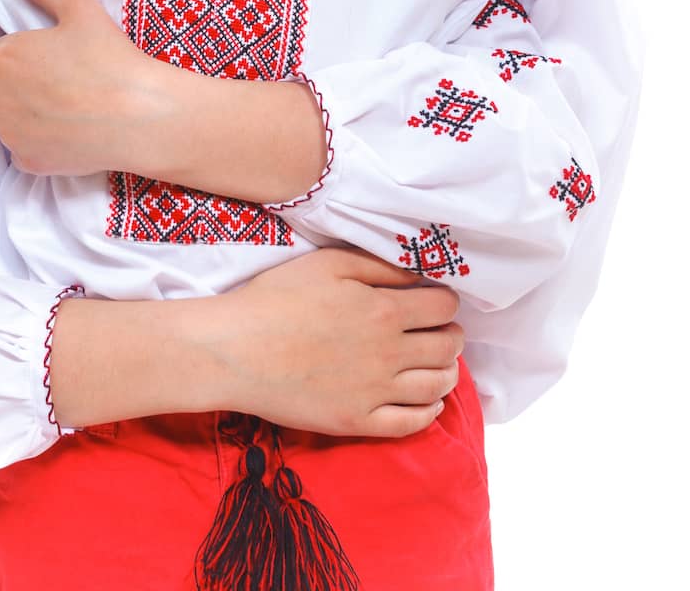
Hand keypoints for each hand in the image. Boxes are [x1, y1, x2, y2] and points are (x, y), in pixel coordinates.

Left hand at [0, 0, 166, 175]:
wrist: (139, 115)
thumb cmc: (110, 58)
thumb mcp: (80, 8)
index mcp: (4, 55)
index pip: (1, 52)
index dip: (28, 54)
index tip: (56, 58)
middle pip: (0, 86)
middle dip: (22, 83)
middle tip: (64, 82)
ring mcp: (9, 133)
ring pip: (8, 119)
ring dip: (25, 113)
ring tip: (66, 108)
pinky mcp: (26, 162)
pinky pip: (23, 149)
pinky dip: (38, 143)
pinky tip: (67, 133)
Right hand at [209, 248, 464, 437]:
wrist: (238, 349)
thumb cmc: (277, 297)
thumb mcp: (329, 264)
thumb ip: (379, 267)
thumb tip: (419, 275)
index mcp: (384, 310)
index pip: (443, 307)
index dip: (446, 301)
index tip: (438, 300)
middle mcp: (389, 353)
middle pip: (446, 348)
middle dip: (451, 335)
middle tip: (443, 330)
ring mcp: (375, 392)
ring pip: (436, 386)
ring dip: (447, 372)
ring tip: (440, 363)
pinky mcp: (358, 422)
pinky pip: (411, 423)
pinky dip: (429, 412)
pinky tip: (427, 401)